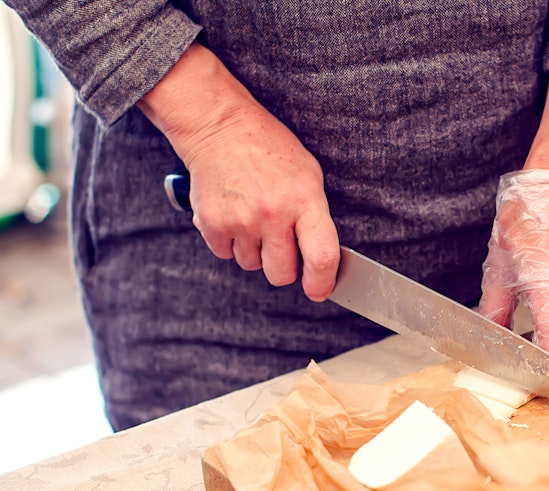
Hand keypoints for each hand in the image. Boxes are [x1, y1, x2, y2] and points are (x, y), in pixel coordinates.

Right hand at [139, 43, 339, 300]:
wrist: (221, 127)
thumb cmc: (270, 151)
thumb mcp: (308, 175)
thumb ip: (315, 217)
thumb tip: (321, 260)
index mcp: (304, 199)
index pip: (321, 257)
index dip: (322, 282)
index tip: (318, 290)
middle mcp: (273, 213)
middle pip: (282, 274)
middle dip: (285, 269)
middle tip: (282, 246)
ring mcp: (240, 220)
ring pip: (252, 266)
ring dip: (256, 252)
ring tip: (254, 219)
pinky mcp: (212, 223)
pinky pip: (226, 254)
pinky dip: (231, 243)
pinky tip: (235, 216)